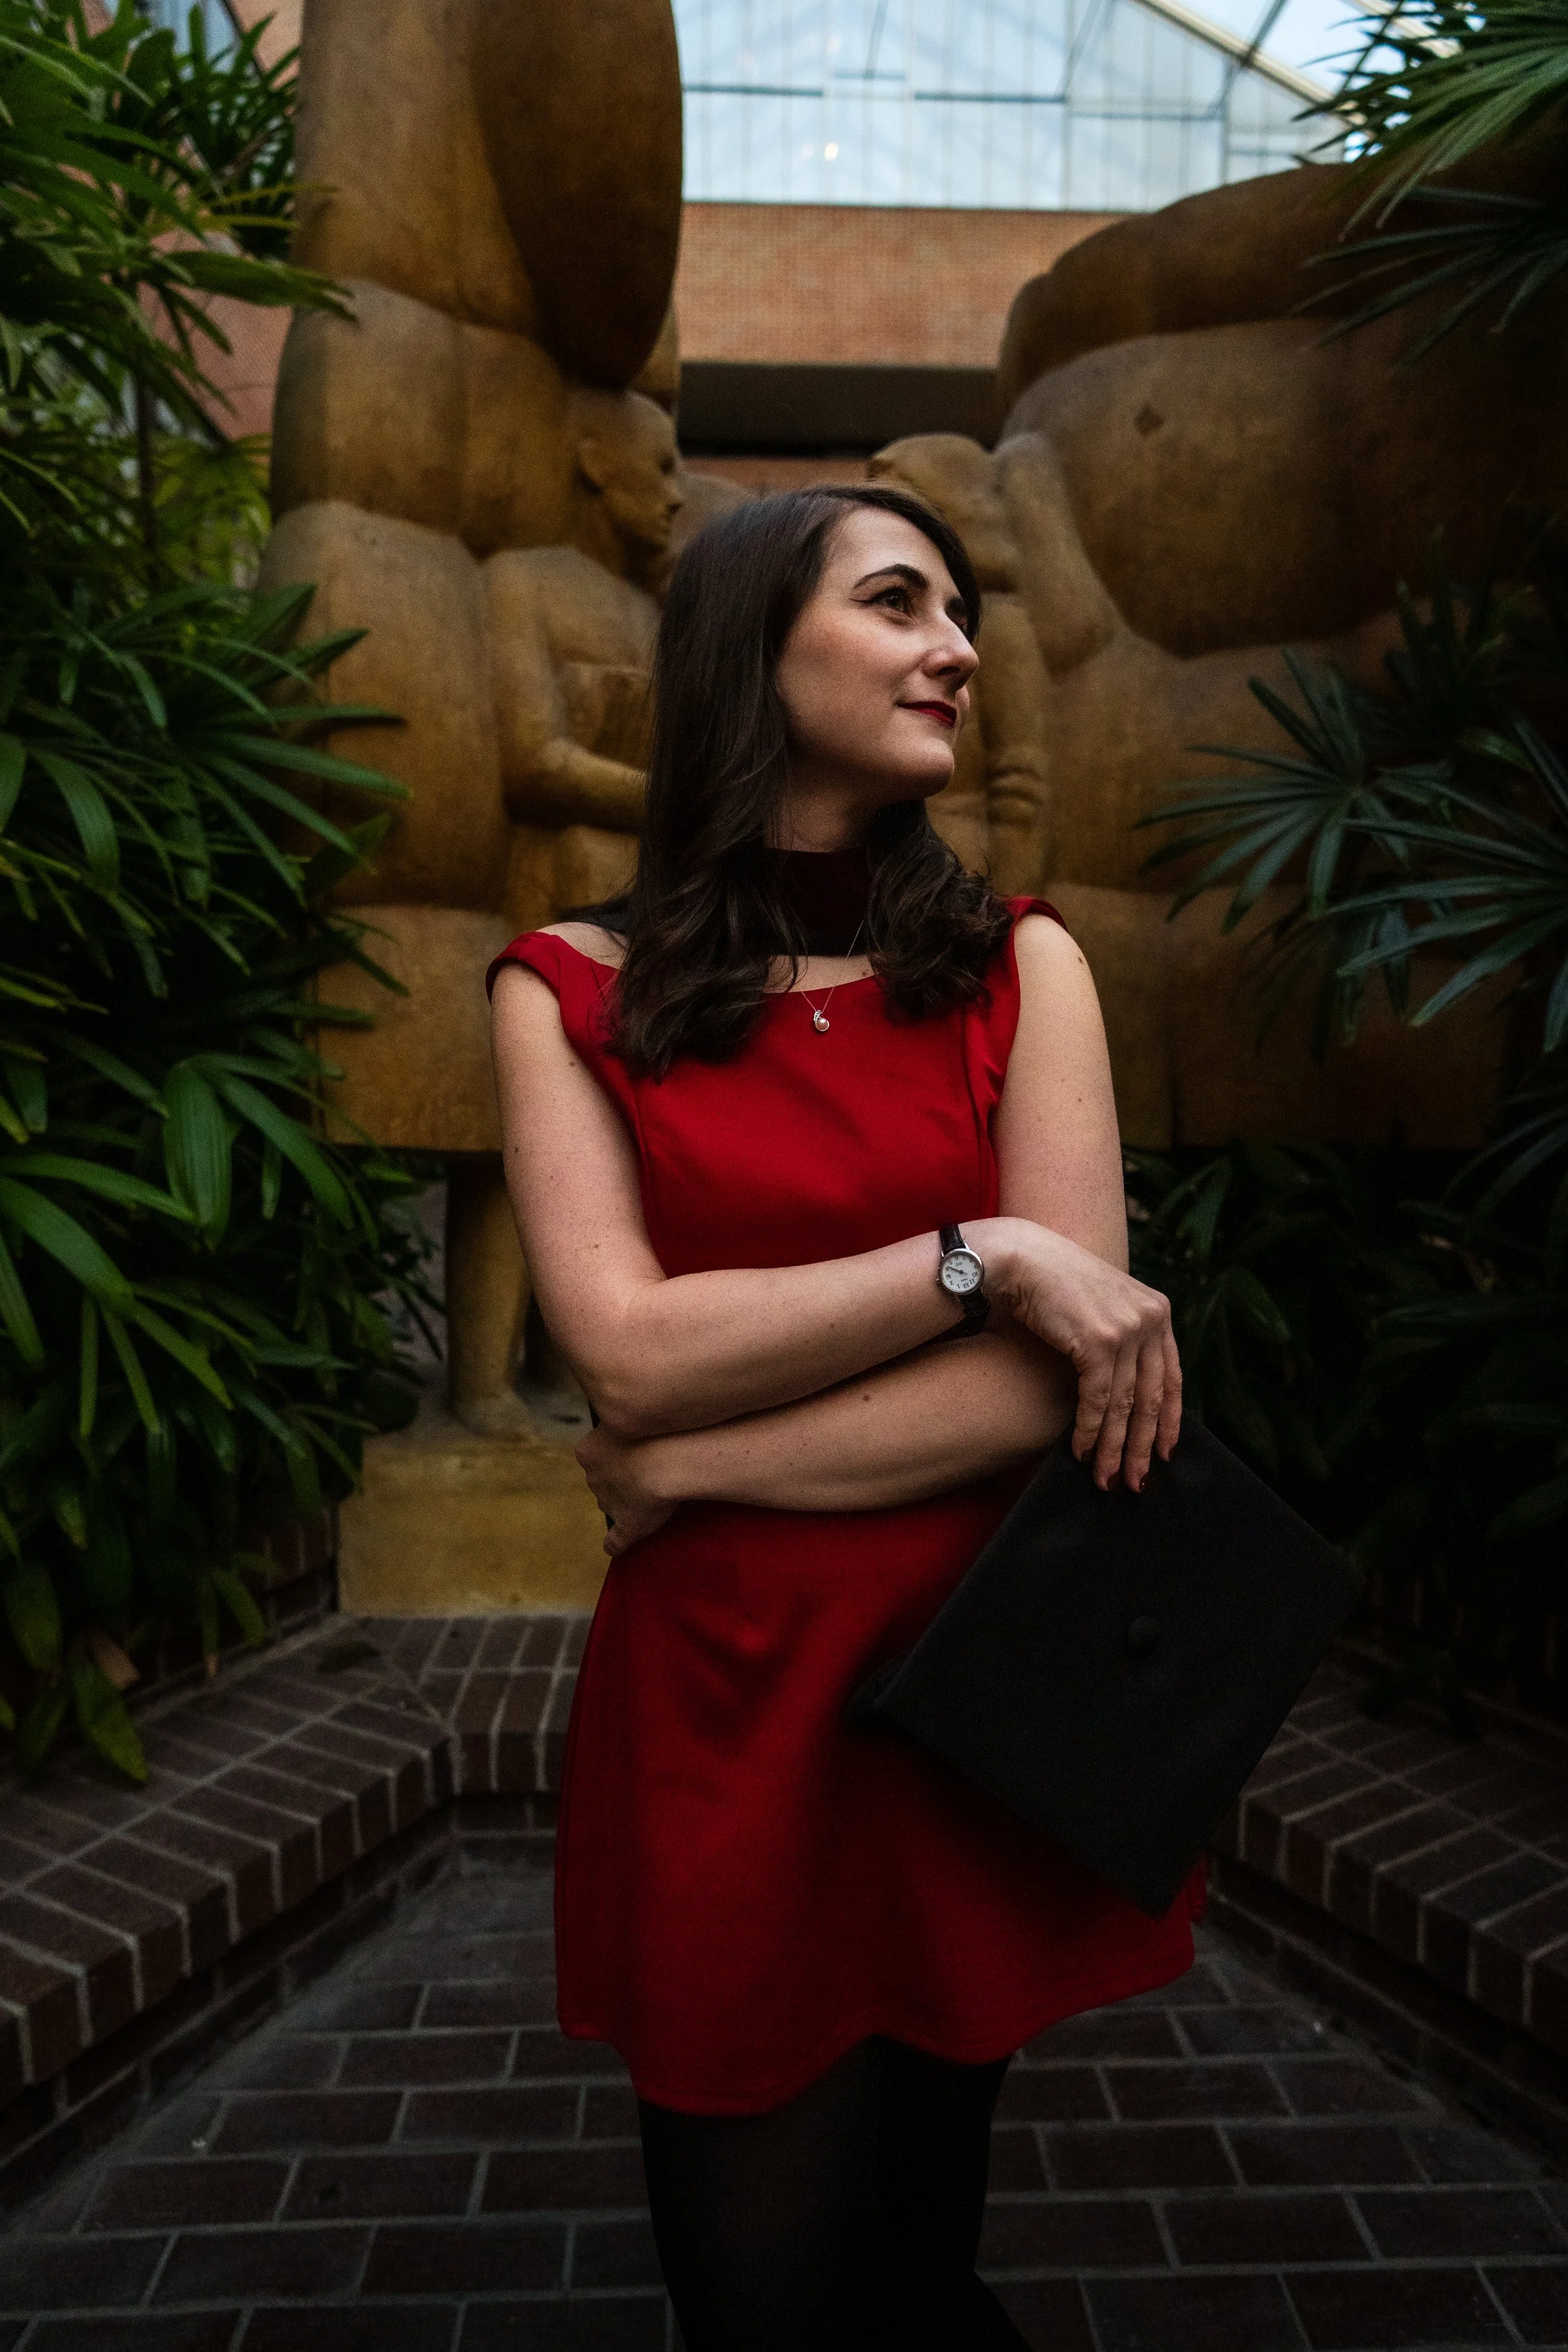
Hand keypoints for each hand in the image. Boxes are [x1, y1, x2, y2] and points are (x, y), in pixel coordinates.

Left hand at [575, 1422, 677, 1556]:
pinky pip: (615, 1541)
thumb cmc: (652, 1429)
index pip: (594, 1457)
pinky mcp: (625, 1526)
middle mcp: (593, 1477)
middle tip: (646, 1471)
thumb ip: (621, 1423)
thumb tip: (620, 1414)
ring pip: (610, 1504)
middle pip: (602, 1481)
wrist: (667, 1456)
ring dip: (624, 1503)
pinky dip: (616, 1544)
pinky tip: (616, 1547)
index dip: (614, 1456)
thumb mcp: (628, 1417)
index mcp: (588, 1451)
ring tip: (652, 1495)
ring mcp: (607, 1503)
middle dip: (618, 1479)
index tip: (634, 1452)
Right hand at [988, 1220, 1180, 1493]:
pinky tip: (1081, 1450)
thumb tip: (1127, 1393)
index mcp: (1157, 1311)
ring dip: (1112, 1447)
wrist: (1020, 1259)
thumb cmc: (1053, 1286)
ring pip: (1125, 1405)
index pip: (1171, 1377)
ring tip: (1105, 1478)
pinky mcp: (1100, 1342)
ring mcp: (1127, 1329)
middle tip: (1136, 1482)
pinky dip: (1089, 1430)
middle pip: (1151, 1397)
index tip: (1164, 1454)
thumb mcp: (1102, 1308)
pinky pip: (1097, 1400)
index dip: (1169, 1421)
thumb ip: (1123, 1339)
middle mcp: (1150, 1319)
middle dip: (1142, 1446)